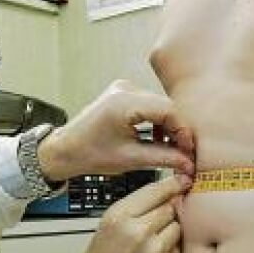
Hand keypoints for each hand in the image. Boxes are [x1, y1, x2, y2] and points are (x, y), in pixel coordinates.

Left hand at [38, 80, 194, 182]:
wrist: (65, 150)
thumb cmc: (89, 154)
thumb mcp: (131, 159)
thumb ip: (164, 158)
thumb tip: (187, 163)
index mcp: (124, 102)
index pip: (168, 110)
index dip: (182, 132)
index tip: (188, 151)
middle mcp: (125, 89)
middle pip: (166, 107)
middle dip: (176, 130)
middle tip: (183, 153)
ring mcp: (123, 89)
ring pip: (159, 106)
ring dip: (167, 127)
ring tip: (170, 149)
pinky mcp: (121, 94)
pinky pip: (148, 105)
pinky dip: (156, 121)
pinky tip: (156, 139)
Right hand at [63, 175, 188, 252]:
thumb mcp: (104, 231)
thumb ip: (130, 213)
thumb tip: (157, 199)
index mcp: (118, 216)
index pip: (155, 190)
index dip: (171, 184)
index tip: (181, 180)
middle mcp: (139, 229)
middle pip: (169, 207)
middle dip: (167, 212)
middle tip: (158, 223)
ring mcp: (156, 248)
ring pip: (176, 226)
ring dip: (170, 231)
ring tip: (153, 244)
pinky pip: (178, 247)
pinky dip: (171, 250)